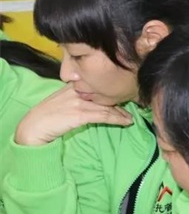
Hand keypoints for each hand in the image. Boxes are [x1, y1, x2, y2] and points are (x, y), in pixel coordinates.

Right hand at [15, 85, 132, 145]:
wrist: (32, 128)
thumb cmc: (45, 116)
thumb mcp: (61, 101)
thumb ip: (76, 96)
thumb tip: (91, 100)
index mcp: (73, 85)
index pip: (97, 86)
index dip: (111, 91)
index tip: (122, 95)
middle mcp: (77, 91)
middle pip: (104, 94)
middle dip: (120, 101)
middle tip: (132, 105)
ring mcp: (79, 102)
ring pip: (107, 105)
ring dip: (122, 112)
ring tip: (131, 117)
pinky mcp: (80, 114)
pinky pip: (104, 116)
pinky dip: (117, 119)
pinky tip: (126, 122)